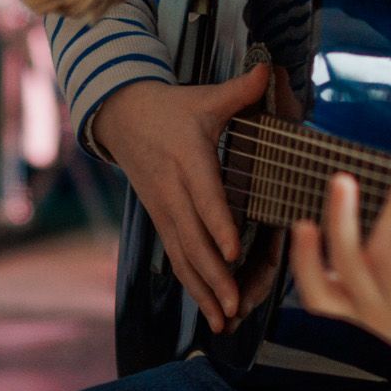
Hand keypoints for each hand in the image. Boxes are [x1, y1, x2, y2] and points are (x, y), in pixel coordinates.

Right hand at [89, 71, 267, 328]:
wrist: (121, 116)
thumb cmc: (171, 107)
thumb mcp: (204, 97)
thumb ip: (240, 91)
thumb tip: (269, 70)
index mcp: (187, 158)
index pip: (205, 196)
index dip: (219, 225)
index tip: (234, 252)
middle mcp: (172, 190)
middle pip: (193, 238)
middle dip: (214, 275)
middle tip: (234, 304)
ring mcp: (163, 209)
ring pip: (183, 256)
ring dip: (203, 290)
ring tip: (223, 320)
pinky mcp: (160, 220)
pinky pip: (177, 257)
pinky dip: (193, 286)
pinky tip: (211, 312)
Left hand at [287, 172, 390, 390]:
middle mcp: (386, 311)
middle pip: (351, 266)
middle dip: (341, 220)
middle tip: (343, 181)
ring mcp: (364, 314)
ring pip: (323, 290)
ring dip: (308, 252)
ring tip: (304, 221)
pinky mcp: (353, 312)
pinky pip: (319, 295)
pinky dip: (305, 266)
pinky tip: (303, 235)